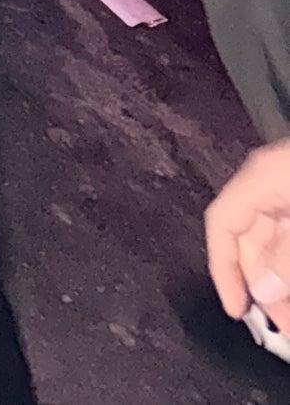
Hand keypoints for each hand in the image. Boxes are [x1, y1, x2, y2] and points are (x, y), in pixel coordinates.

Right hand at [208, 141, 289, 335]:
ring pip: (275, 242)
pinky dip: (288, 264)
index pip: (221, 223)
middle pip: (250, 239)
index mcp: (260, 177)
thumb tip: (261, 290)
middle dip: (261, 285)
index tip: (237, 311)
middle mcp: (270, 182)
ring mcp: (288, 190)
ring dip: (281, 282)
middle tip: (283, 327)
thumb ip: (283, 255)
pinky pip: (288, 236)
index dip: (223, 270)